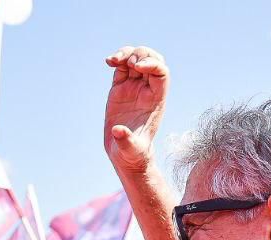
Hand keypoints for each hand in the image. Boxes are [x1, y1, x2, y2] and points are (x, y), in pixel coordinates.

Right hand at [103, 46, 167, 172]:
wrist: (125, 153)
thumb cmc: (132, 153)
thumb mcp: (131, 150)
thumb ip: (126, 141)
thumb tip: (118, 132)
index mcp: (156, 101)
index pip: (161, 74)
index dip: (152, 64)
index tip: (138, 67)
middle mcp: (147, 91)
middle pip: (153, 60)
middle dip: (142, 54)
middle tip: (129, 63)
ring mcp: (133, 88)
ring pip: (136, 59)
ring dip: (127, 53)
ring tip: (113, 61)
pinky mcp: (120, 88)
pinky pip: (121, 66)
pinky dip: (116, 59)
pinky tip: (108, 61)